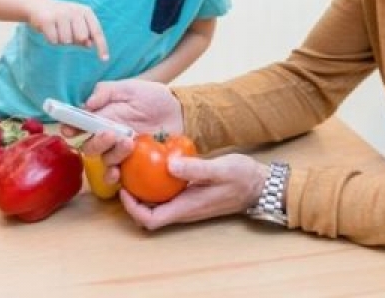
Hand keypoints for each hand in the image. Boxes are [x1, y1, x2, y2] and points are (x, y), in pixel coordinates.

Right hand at [28, 0, 108, 59]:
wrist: (36, 4)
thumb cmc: (61, 17)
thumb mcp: (76, 23)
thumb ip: (85, 35)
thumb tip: (89, 45)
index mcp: (86, 11)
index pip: (96, 31)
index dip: (101, 46)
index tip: (104, 59)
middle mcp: (75, 11)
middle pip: (81, 38)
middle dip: (74, 40)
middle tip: (65, 31)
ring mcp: (61, 14)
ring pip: (66, 41)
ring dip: (61, 40)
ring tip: (56, 29)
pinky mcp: (47, 20)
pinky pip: (54, 41)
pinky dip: (51, 39)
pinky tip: (48, 29)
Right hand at [65, 80, 183, 179]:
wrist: (180, 112)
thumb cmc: (153, 97)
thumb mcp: (130, 88)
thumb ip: (106, 92)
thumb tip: (87, 103)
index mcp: (103, 117)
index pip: (80, 125)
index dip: (71, 128)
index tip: (69, 130)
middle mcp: (109, 136)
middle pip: (90, 147)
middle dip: (96, 142)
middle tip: (110, 133)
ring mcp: (121, 151)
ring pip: (105, 160)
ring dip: (112, 154)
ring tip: (129, 142)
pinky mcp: (134, 164)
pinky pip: (118, 175)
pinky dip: (114, 177)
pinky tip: (118, 173)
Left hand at [120, 154, 267, 230]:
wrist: (260, 184)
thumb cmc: (242, 178)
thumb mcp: (220, 169)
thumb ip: (196, 168)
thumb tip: (169, 165)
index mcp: (187, 207)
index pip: (151, 220)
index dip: (133, 209)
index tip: (125, 189)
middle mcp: (184, 210)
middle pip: (149, 214)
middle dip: (132, 199)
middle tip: (124, 175)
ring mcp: (187, 204)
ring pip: (157, 205)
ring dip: (143, 192)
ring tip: (135, 169)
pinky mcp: (191, 196)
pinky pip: (167, 195)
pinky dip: (156, 184)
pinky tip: (156, 165)